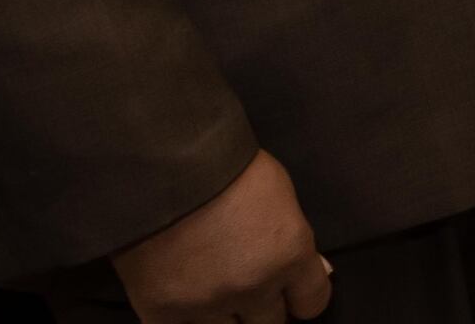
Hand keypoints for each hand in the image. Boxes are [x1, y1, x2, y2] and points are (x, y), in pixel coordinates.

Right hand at [112, 150, 330, 323]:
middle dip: (263, 307)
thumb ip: (295, 239)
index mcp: (289, 255)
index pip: (313, 303)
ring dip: (225, 317)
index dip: (302, 298)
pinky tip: (184, 303)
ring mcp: (207, 305)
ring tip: (214, 292)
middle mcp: (254, 287)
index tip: (290, 292)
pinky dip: (186, 321)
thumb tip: (315, 271)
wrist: (159, 165)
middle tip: (248, 288)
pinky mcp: (162, 313)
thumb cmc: (227, 167)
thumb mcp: (279, 193)